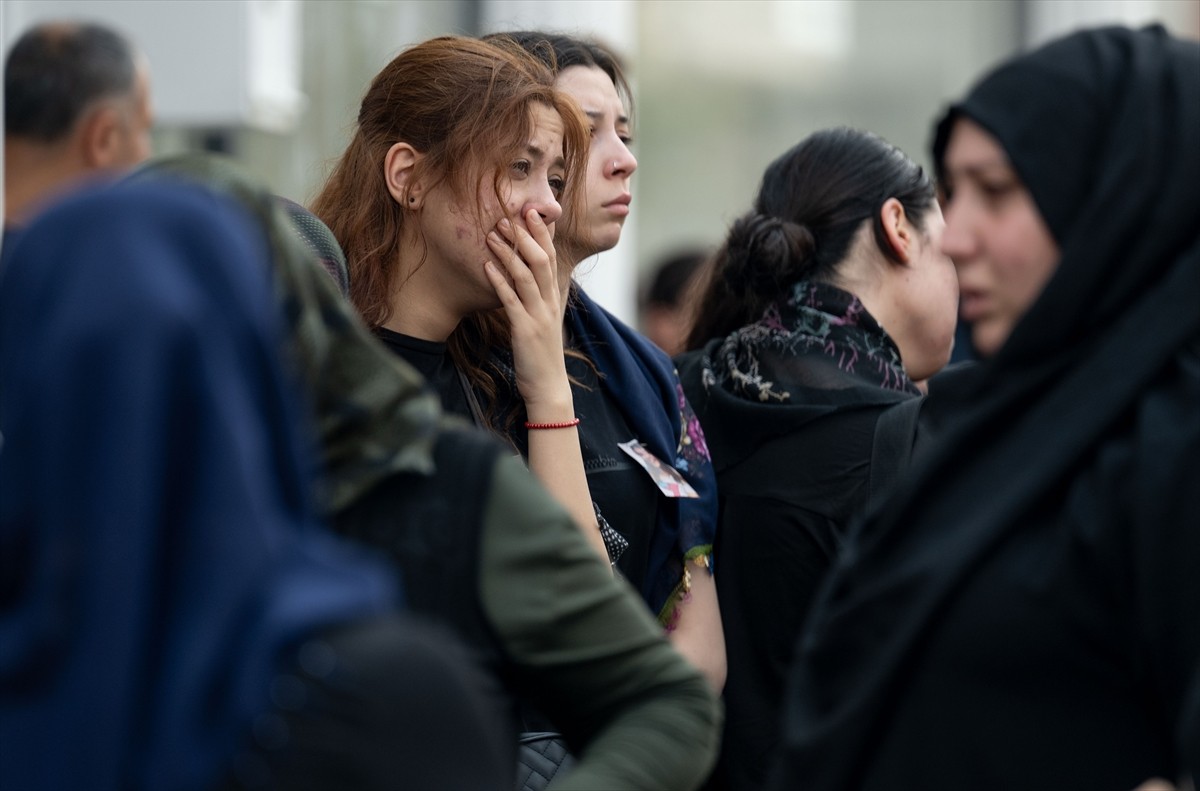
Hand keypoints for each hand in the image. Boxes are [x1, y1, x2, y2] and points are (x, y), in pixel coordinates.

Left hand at [483, 210, 572, 414]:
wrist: (548, 387)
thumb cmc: (541, 355)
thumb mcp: (543, 321)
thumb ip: (538, 298)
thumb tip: (529, 279)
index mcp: (553, 299)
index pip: (552, 258)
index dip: (542, 234)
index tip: (531, 212)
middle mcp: (549, 303)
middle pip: (542, 260)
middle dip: (526, 235)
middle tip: (510, 214)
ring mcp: (538, 316)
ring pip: (527, 276)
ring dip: (509, 253)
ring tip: (493, 233)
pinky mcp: (525, 330)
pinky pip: (511, 301)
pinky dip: (499, 282)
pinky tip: (487, 267)